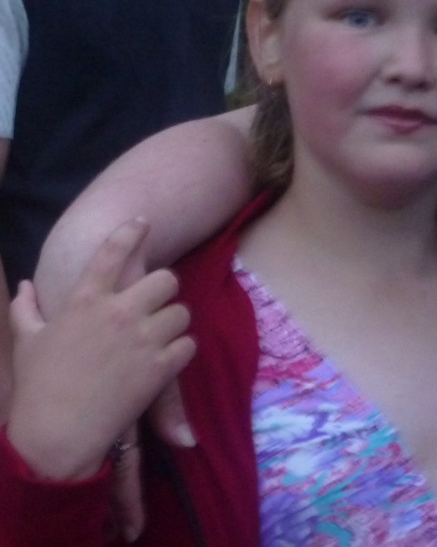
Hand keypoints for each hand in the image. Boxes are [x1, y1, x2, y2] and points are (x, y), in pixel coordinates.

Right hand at [6, 220, 194, 483]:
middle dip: (164, 290)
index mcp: (84, 301)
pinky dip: (181, 351)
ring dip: (174, 322)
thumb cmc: (37, 388)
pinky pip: (188, 345)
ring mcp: (142, 339)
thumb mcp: (27, 343)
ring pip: (182, 312)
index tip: (143, 222)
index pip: (112, 253)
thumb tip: (25, 286)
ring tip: (159, 335)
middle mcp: (118, 313)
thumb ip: (26, 309)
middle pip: (167, 279)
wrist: (56, 436)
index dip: (130, 233)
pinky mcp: (160, 368)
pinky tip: (166, 359)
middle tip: (155, 303)